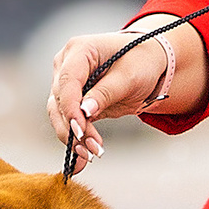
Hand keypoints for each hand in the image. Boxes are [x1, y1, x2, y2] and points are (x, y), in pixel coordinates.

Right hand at [45, 24, 194, 170]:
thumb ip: (106, 93)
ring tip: (91, 155)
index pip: (67, 80)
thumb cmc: (141, 61)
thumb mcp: (129, 76)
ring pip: (59, 114)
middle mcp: (66, 65)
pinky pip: (68, 122)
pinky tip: (82, 158)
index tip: (79, 130)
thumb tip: (84, 112)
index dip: (70, 107)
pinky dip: (75, 139)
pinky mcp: (73, 101)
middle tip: (92, 150)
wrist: (149, 64)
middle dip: (74, 128)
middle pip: (59, 100)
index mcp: (79, 50)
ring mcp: (67, 83)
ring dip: (73, 138)